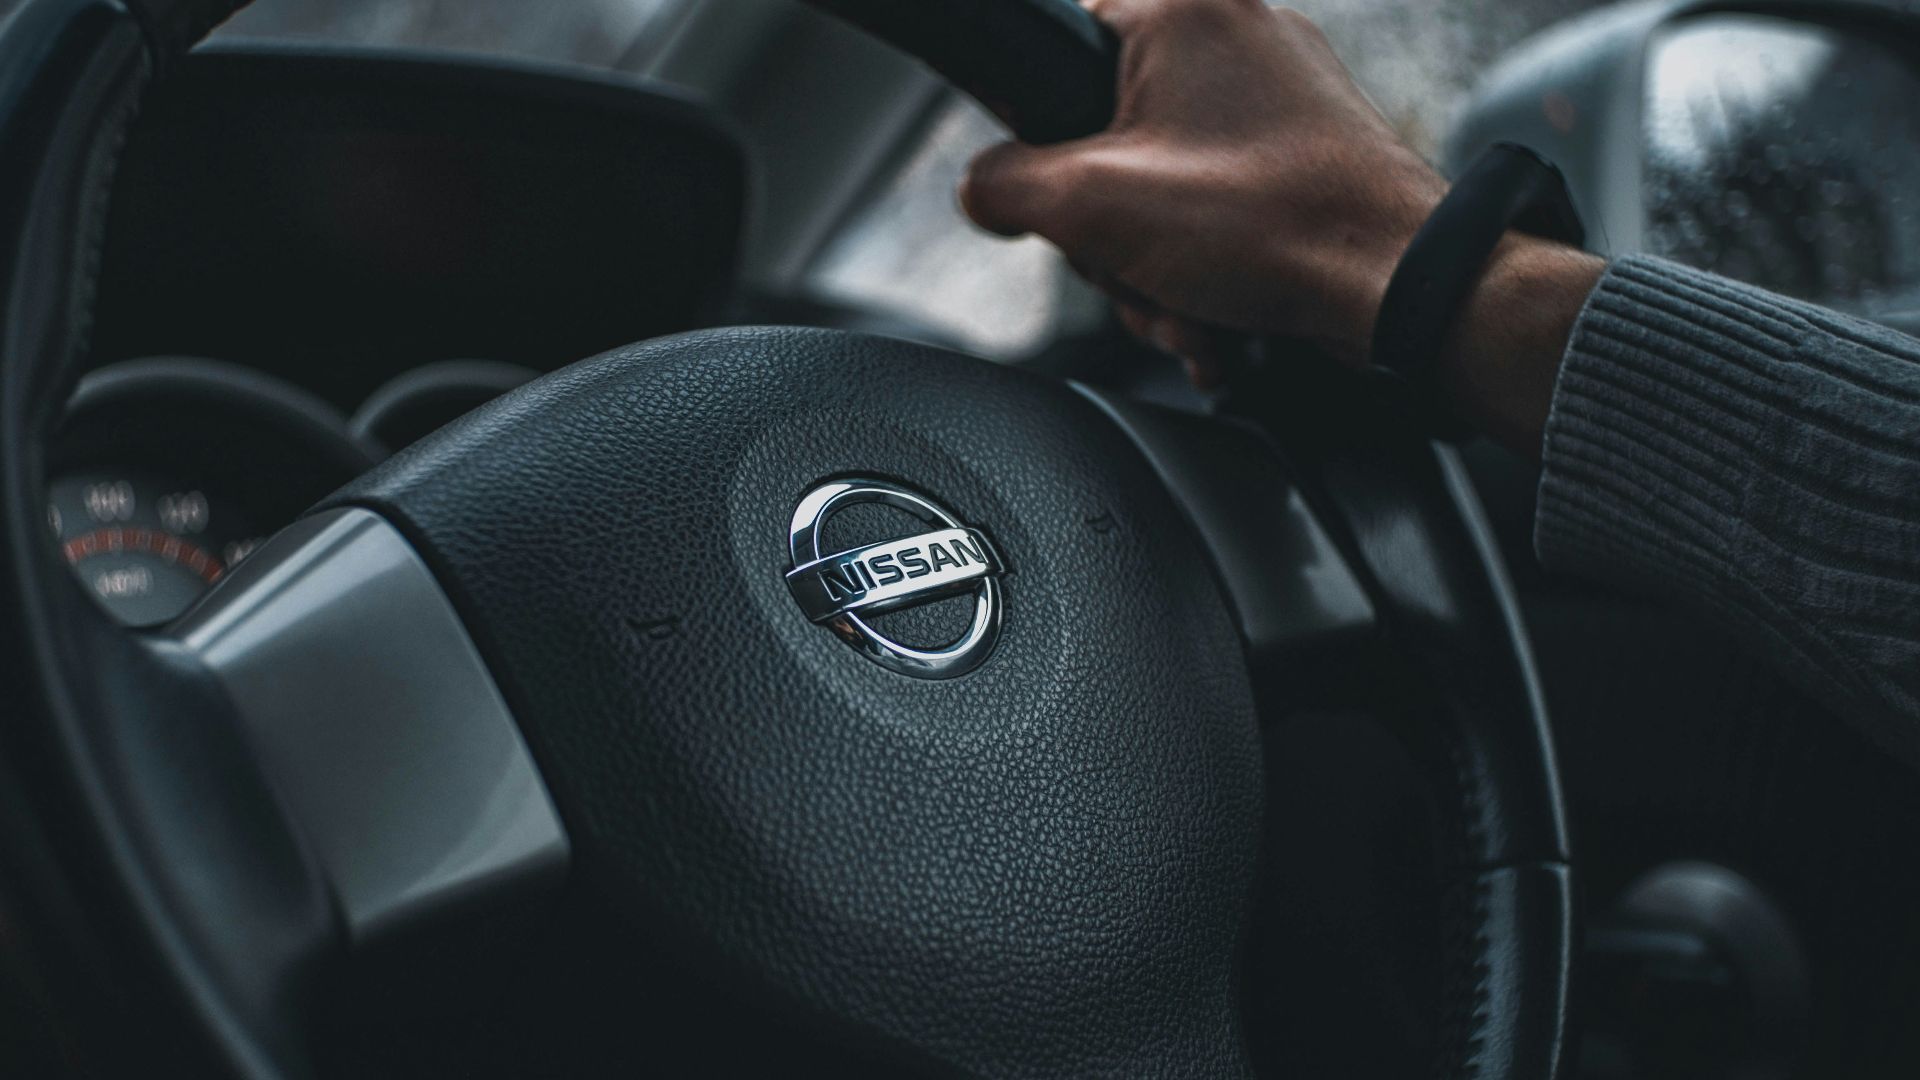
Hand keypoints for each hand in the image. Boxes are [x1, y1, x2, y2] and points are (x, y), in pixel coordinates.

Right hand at [962, 0, 1445, 372]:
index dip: (1041, 131)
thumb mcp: (1092, 205)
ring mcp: (1280, 91)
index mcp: (1180, 12)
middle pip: (1108, 134)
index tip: (1060, 192)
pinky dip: (1208, 268)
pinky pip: (1220, 204)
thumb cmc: (1268, 224)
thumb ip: (1006, 185)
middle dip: (1112, 234)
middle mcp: (1236, 35)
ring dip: (1157, 268)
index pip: (1060, 41)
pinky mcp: (1307, 147)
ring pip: (1164, 183)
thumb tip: (983, 190)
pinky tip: (1218, 317)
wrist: (1396, 283)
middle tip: (1133, 267)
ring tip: (1187, 307)